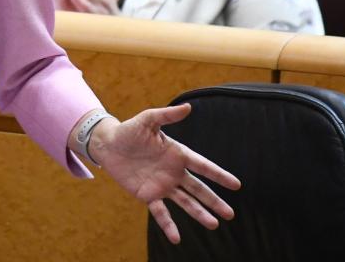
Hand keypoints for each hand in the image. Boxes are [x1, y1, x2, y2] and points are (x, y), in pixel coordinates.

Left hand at [89, 104, 239, 239]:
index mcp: (178, 154)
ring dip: (199, 214)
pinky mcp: (148, 195)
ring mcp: (162, 186)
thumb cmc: (130, 130)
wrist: (109, 145)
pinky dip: (168, 225)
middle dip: (214, 201)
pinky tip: (176, 238)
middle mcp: (174, 172)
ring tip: (214, 225)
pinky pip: (160, 213)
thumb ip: (167, 115)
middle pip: (198, 190)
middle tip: (230, 214)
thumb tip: (188, 107)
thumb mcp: (148, 120)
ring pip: (185, 203)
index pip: (203, 166)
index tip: (236, 185)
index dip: (219, 175)